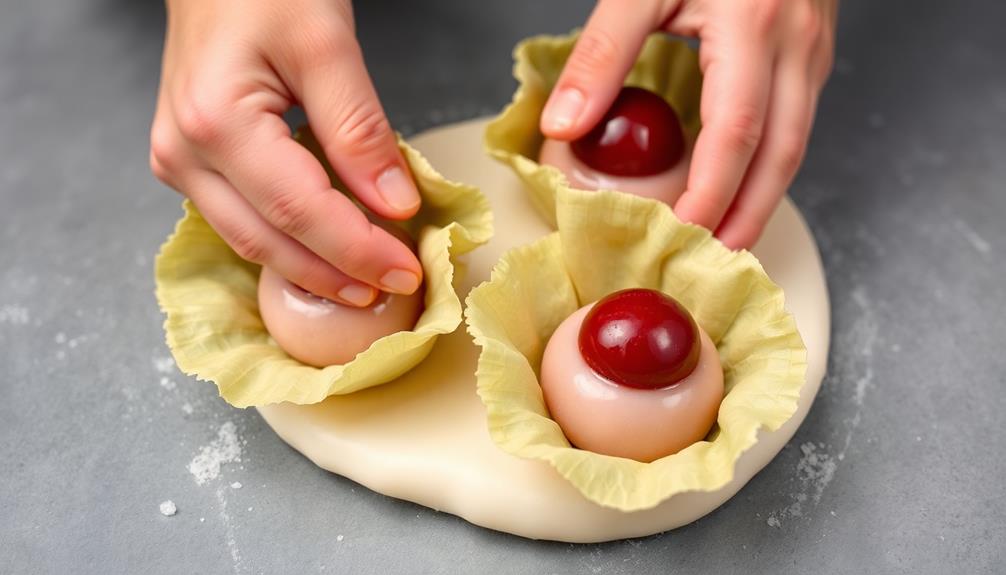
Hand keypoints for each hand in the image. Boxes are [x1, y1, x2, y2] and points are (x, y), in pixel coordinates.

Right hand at [150, 0, 422, 305]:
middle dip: (338, 273)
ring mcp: (178, 163)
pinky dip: (289, 245)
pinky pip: (242, 222)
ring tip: (366, 285)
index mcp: (216, 122)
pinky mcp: (188, 166)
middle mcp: (184, 153)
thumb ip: (360, 131)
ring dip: (313, 269)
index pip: (300, 210)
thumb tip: (395, 206)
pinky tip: (329, 256)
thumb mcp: (327, 46)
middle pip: (270, 240)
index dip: (357, 249)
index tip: (406, 271)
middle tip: (394, 289)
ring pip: (251, 242)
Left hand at [542, 0, 837, 248]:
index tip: (677, 238)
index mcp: (754, 29)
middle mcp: (796, 47)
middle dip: (746, 219)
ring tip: (725, 242)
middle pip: (781, 158)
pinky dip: (768, 167)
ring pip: (797, 147)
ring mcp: (813, 51)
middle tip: (711, 266)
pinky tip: (740, 186)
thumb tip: (564, 126)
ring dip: (762, 201)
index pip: (735, 139)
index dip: (708, 198)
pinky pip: (797, 124)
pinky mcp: (811, 51)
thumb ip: (604, 52)